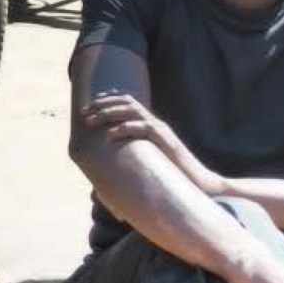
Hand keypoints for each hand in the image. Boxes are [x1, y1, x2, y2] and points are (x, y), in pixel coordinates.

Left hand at [82, 92, 222, 192]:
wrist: (198, 183)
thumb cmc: (173, 176)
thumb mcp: (151, 159)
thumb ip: (136, 152)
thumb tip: (114, 157)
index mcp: (152, 125)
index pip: (129, 102)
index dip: (109, 99)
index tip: (91, 103)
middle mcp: (156, 124)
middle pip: (128, 102)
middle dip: (103, 105)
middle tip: (85, 113)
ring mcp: (162, 131)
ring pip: (132, 112)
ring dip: (109, 114)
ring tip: (92, 121)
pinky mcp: (166, 142)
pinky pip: (143, 129)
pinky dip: (124, 129)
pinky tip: (109, 136)